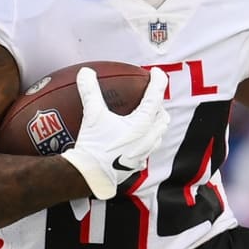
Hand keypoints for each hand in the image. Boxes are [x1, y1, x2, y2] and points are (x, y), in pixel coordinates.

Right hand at [62, 66, 168, 199]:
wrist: (90, 175)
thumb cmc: (94, 146)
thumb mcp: (92, 115)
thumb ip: (90, 92)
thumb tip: (86, 73)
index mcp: (141, 124)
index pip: (156, 97)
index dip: (158, 81)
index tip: (157, 72)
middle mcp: (147, 138)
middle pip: (163, 118)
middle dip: (160, 106)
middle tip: (151, 97)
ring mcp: (143, 153)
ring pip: (158, 135)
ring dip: (155, 124)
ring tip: (146, 118)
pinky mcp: (136, 165)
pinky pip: (147, 151)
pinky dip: (145, 141)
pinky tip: (134, 141)